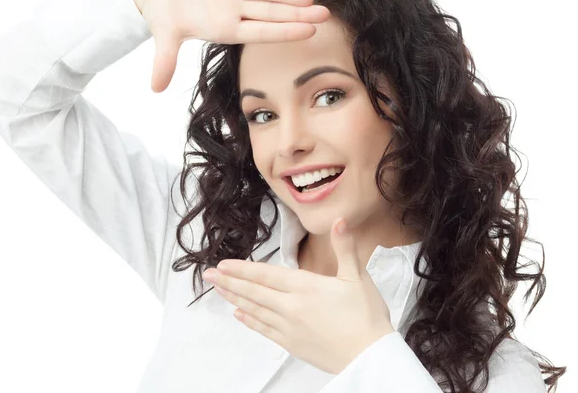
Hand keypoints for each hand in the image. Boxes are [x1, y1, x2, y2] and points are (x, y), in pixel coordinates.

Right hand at [121, 0, 330, 93]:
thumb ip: (164, 61)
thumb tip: (154, 88)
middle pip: (271, 12)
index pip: (261, 31)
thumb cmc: (161, 14)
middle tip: (324, 14)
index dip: (285, 31)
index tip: (309, 33)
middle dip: (298, 13)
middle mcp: (232, 8)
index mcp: (224, 27)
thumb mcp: (164, 37)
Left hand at [202, 217, 394, 374]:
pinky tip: (239, 314)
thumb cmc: (366, 316)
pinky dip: (249, 321)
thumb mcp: (357, 277)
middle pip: (254, 291)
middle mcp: (291, 307)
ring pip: (255, 310)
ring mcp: (289, 327)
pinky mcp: (292, 344)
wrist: (370, 357)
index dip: (243, 269)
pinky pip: (264, 330)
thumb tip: (339, 220)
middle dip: (229, 282)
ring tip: (218, 290)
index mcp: (305, 287)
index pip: (266, 275)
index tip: (223, 264)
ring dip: (235, 298)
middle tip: (208, 275)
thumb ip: (345, 248)